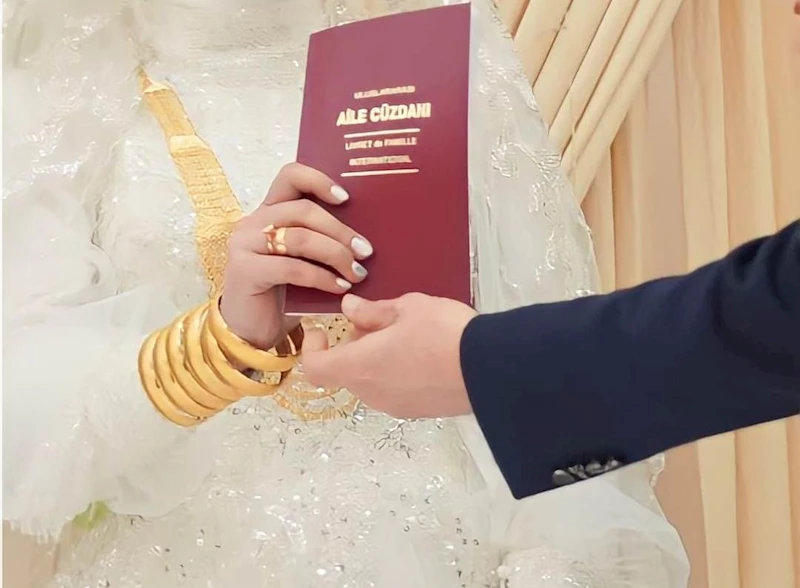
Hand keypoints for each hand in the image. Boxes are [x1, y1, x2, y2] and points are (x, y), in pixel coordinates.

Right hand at [220, 163, 372, 349]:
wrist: (250, 332)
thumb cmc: (283, 296)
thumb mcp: (305, 261)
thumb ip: (321, 241)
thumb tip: (365, 236)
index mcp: (268, 212)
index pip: (290, 176)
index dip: (319, 180)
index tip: (347, 198)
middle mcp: (252, 222)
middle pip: (302, 210)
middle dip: (340, 230)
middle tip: (365, 251)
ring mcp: (244, 245)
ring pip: (299, 237)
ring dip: (335, 255)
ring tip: (357, 273)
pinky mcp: (245, 271)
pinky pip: (292, 267)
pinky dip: (322, 277)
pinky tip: (340, 288)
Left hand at [302, 293, 477, 418]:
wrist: (491, 369)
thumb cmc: (444, 333)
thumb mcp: (408, 308)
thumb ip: (373, 311)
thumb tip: (350, 310)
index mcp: (360, 366)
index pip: (315, 368)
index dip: (311, 349)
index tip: (320, 330)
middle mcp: (372, 392)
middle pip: (346, 371)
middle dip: (352, 345)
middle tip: (374, 320)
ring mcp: (395, 405)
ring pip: (371, 380)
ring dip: (375, 358)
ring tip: (405, 332)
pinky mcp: (418, 411)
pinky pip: (394, 389)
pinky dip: (395, 371)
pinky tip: (422, 351)